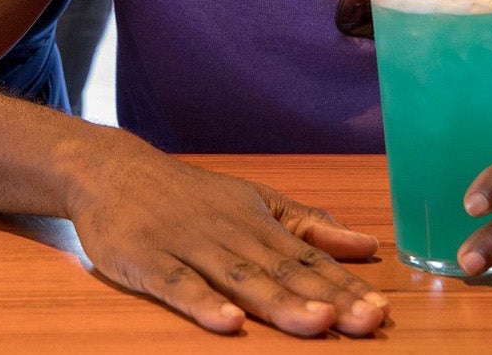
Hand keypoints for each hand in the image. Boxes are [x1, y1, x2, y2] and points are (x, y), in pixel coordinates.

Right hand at [67, 148, 387, 336]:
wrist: (111, 169)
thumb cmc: (187, 193)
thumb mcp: (253, 200)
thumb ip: (307, 225)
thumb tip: (366, 245)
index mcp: (258, 223)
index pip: (309, 258)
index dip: (346, 285)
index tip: (380, 310)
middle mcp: (230, 234)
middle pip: (284, 271)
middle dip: (328, 299)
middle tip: (367, 321)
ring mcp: (189, 247)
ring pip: (240, 278)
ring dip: (280, 302)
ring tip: (318, 323)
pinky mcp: (148, 259)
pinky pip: (178, 284)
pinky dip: (203, 302)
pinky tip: (228, 322)